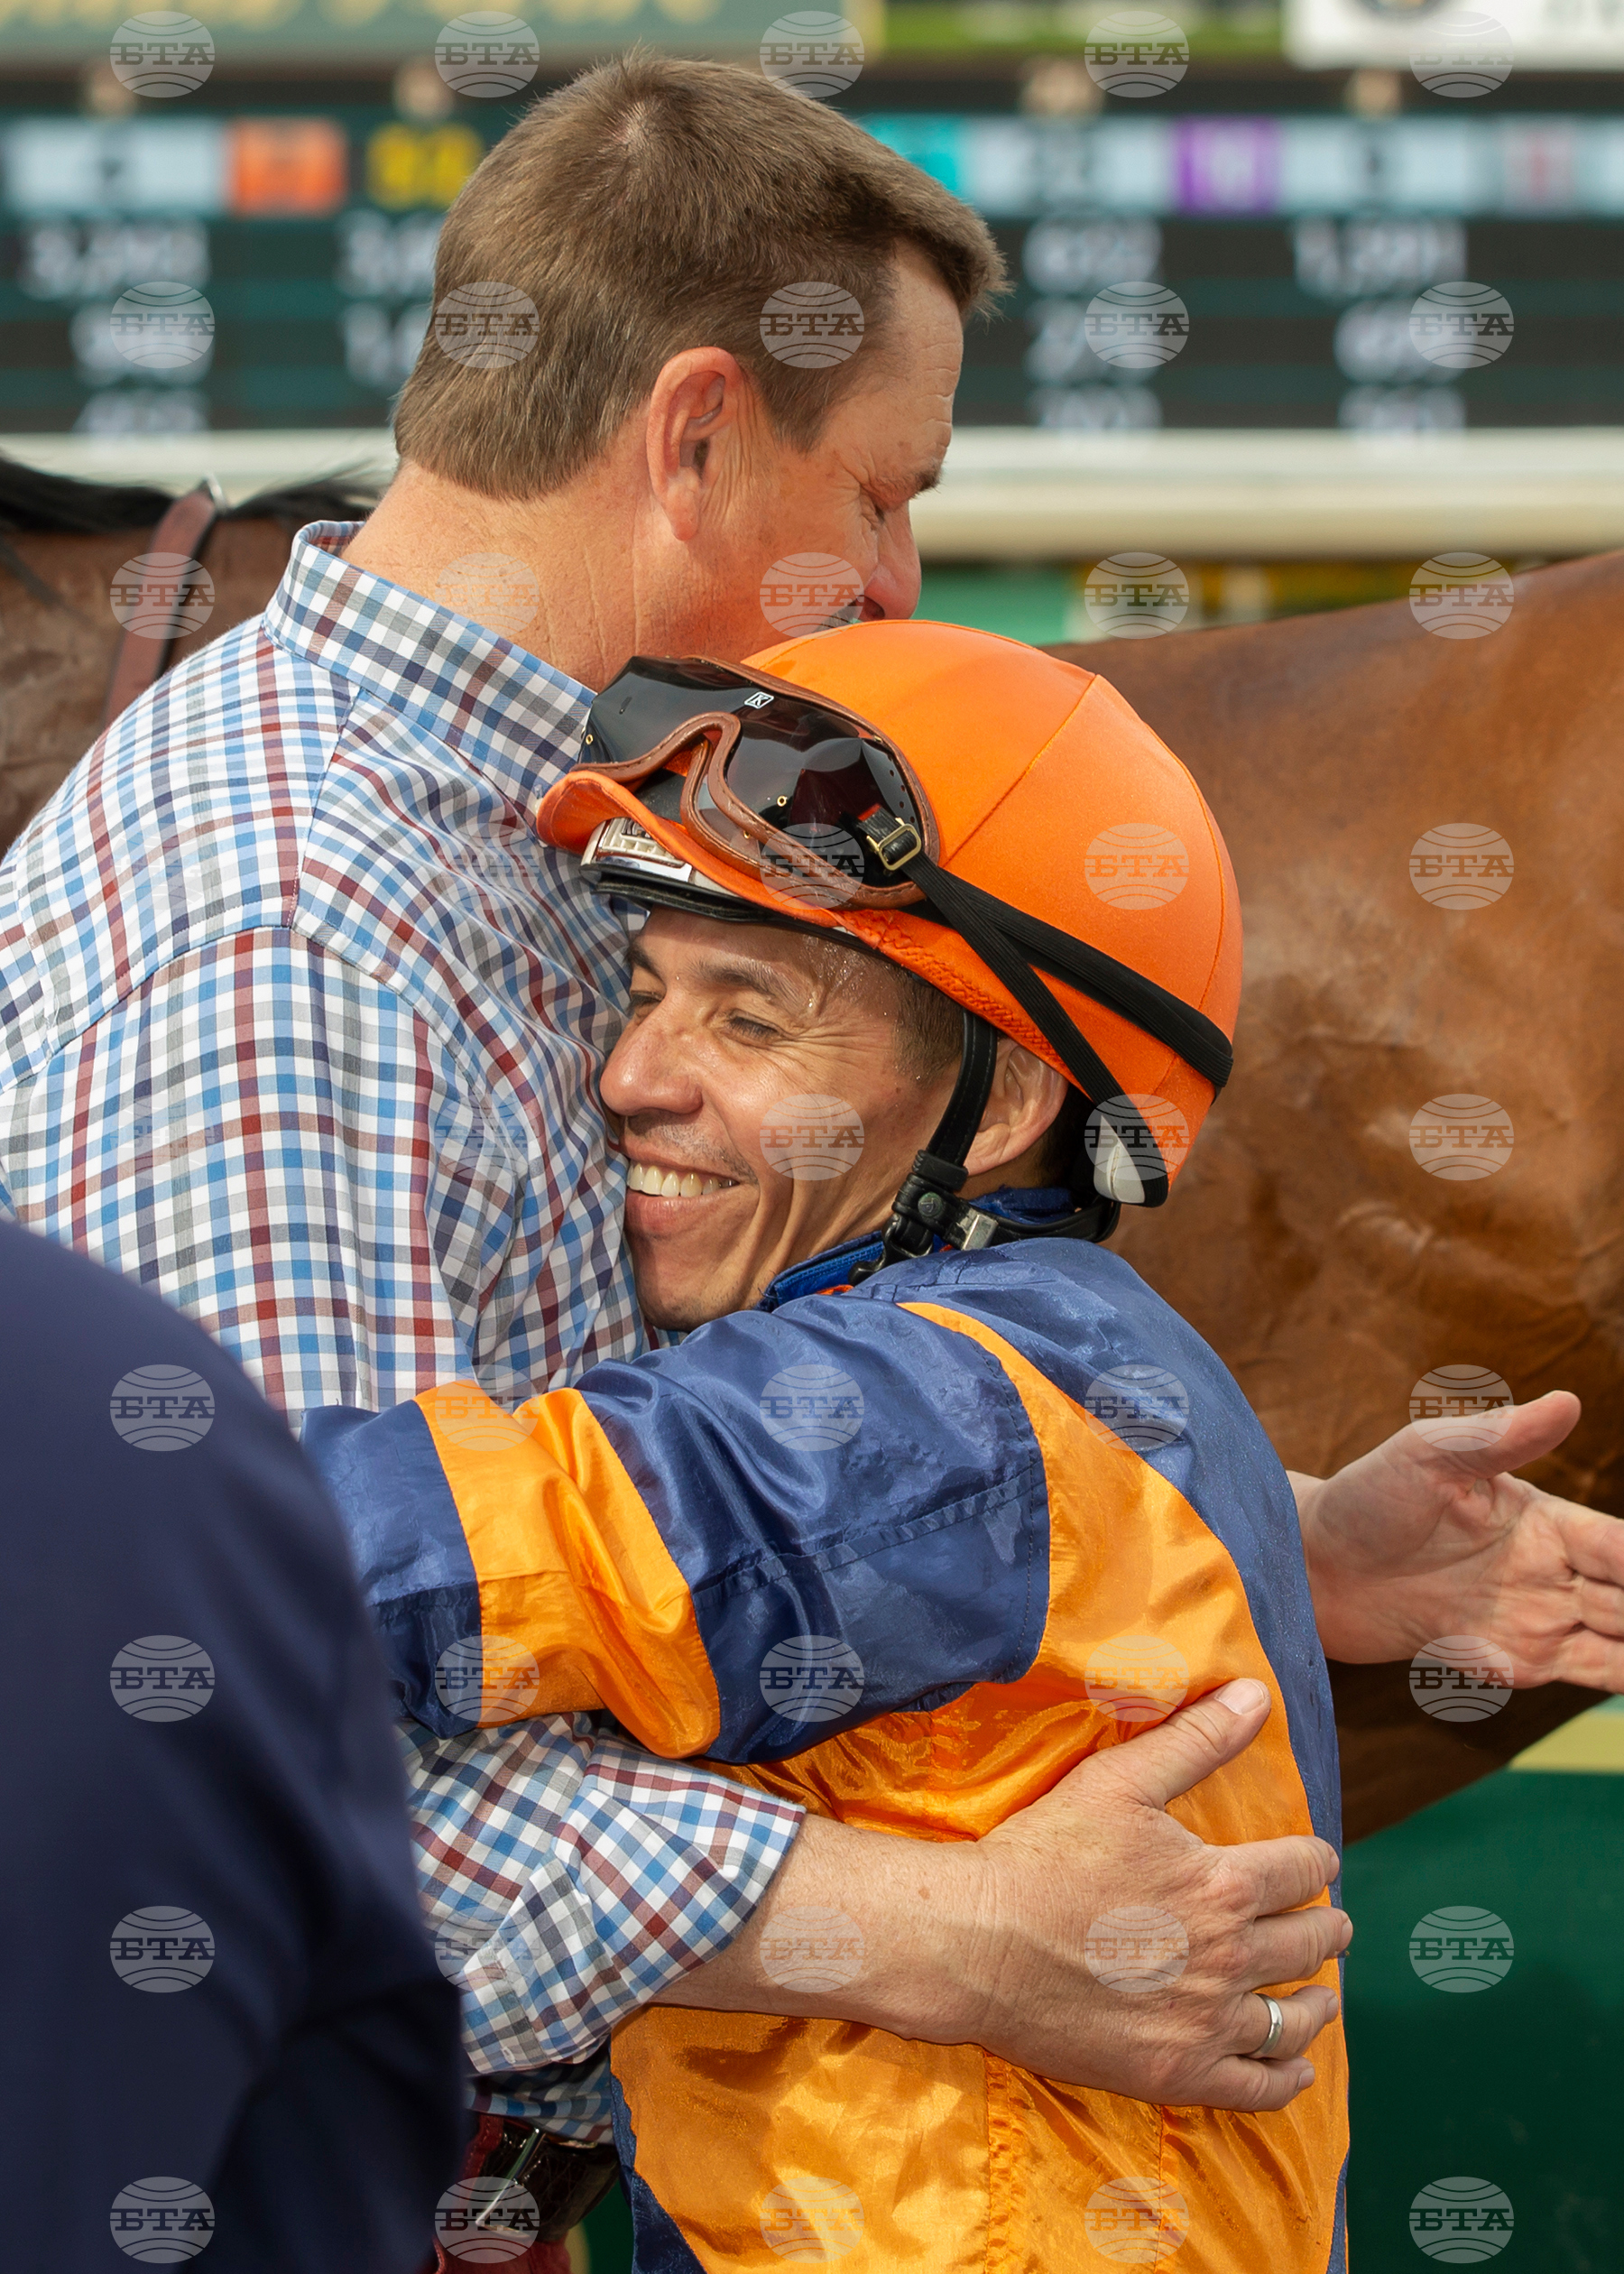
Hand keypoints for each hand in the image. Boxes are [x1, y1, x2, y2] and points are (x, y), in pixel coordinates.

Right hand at [664, 1679, 1346, 2111]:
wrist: (979, 1944)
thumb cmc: (1045, 1855)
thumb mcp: (1120, 1781)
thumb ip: (1197, 1740)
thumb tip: (1258, 1692)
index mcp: (1223, 1886)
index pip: (1305, 1870)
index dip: (1315, 1861)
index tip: (1314, 1862)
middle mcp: (1229, 1958)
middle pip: (1311, 1944)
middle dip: (1326, 1927)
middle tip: (1329, 1924)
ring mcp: (1205, 2024)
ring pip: (1293, 2019)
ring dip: (1317, 2003)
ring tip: (1321, 1995)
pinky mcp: (1176, 2074)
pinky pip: (1258, 2087)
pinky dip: (1286, 2077)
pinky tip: (1292, 2067)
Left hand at [1294, 1391, 1623, 1680]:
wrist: (1307, 1566)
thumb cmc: (1366, 1498)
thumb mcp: (1428, 1457)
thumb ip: (1499, 1437)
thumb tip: (1567, 1402)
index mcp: (1545, 1521)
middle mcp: (1551, 1573)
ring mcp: (1534, 1622)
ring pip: (1622, 1646)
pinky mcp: (1506, 1663)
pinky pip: (1581, 1677)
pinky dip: (1617, 1682)